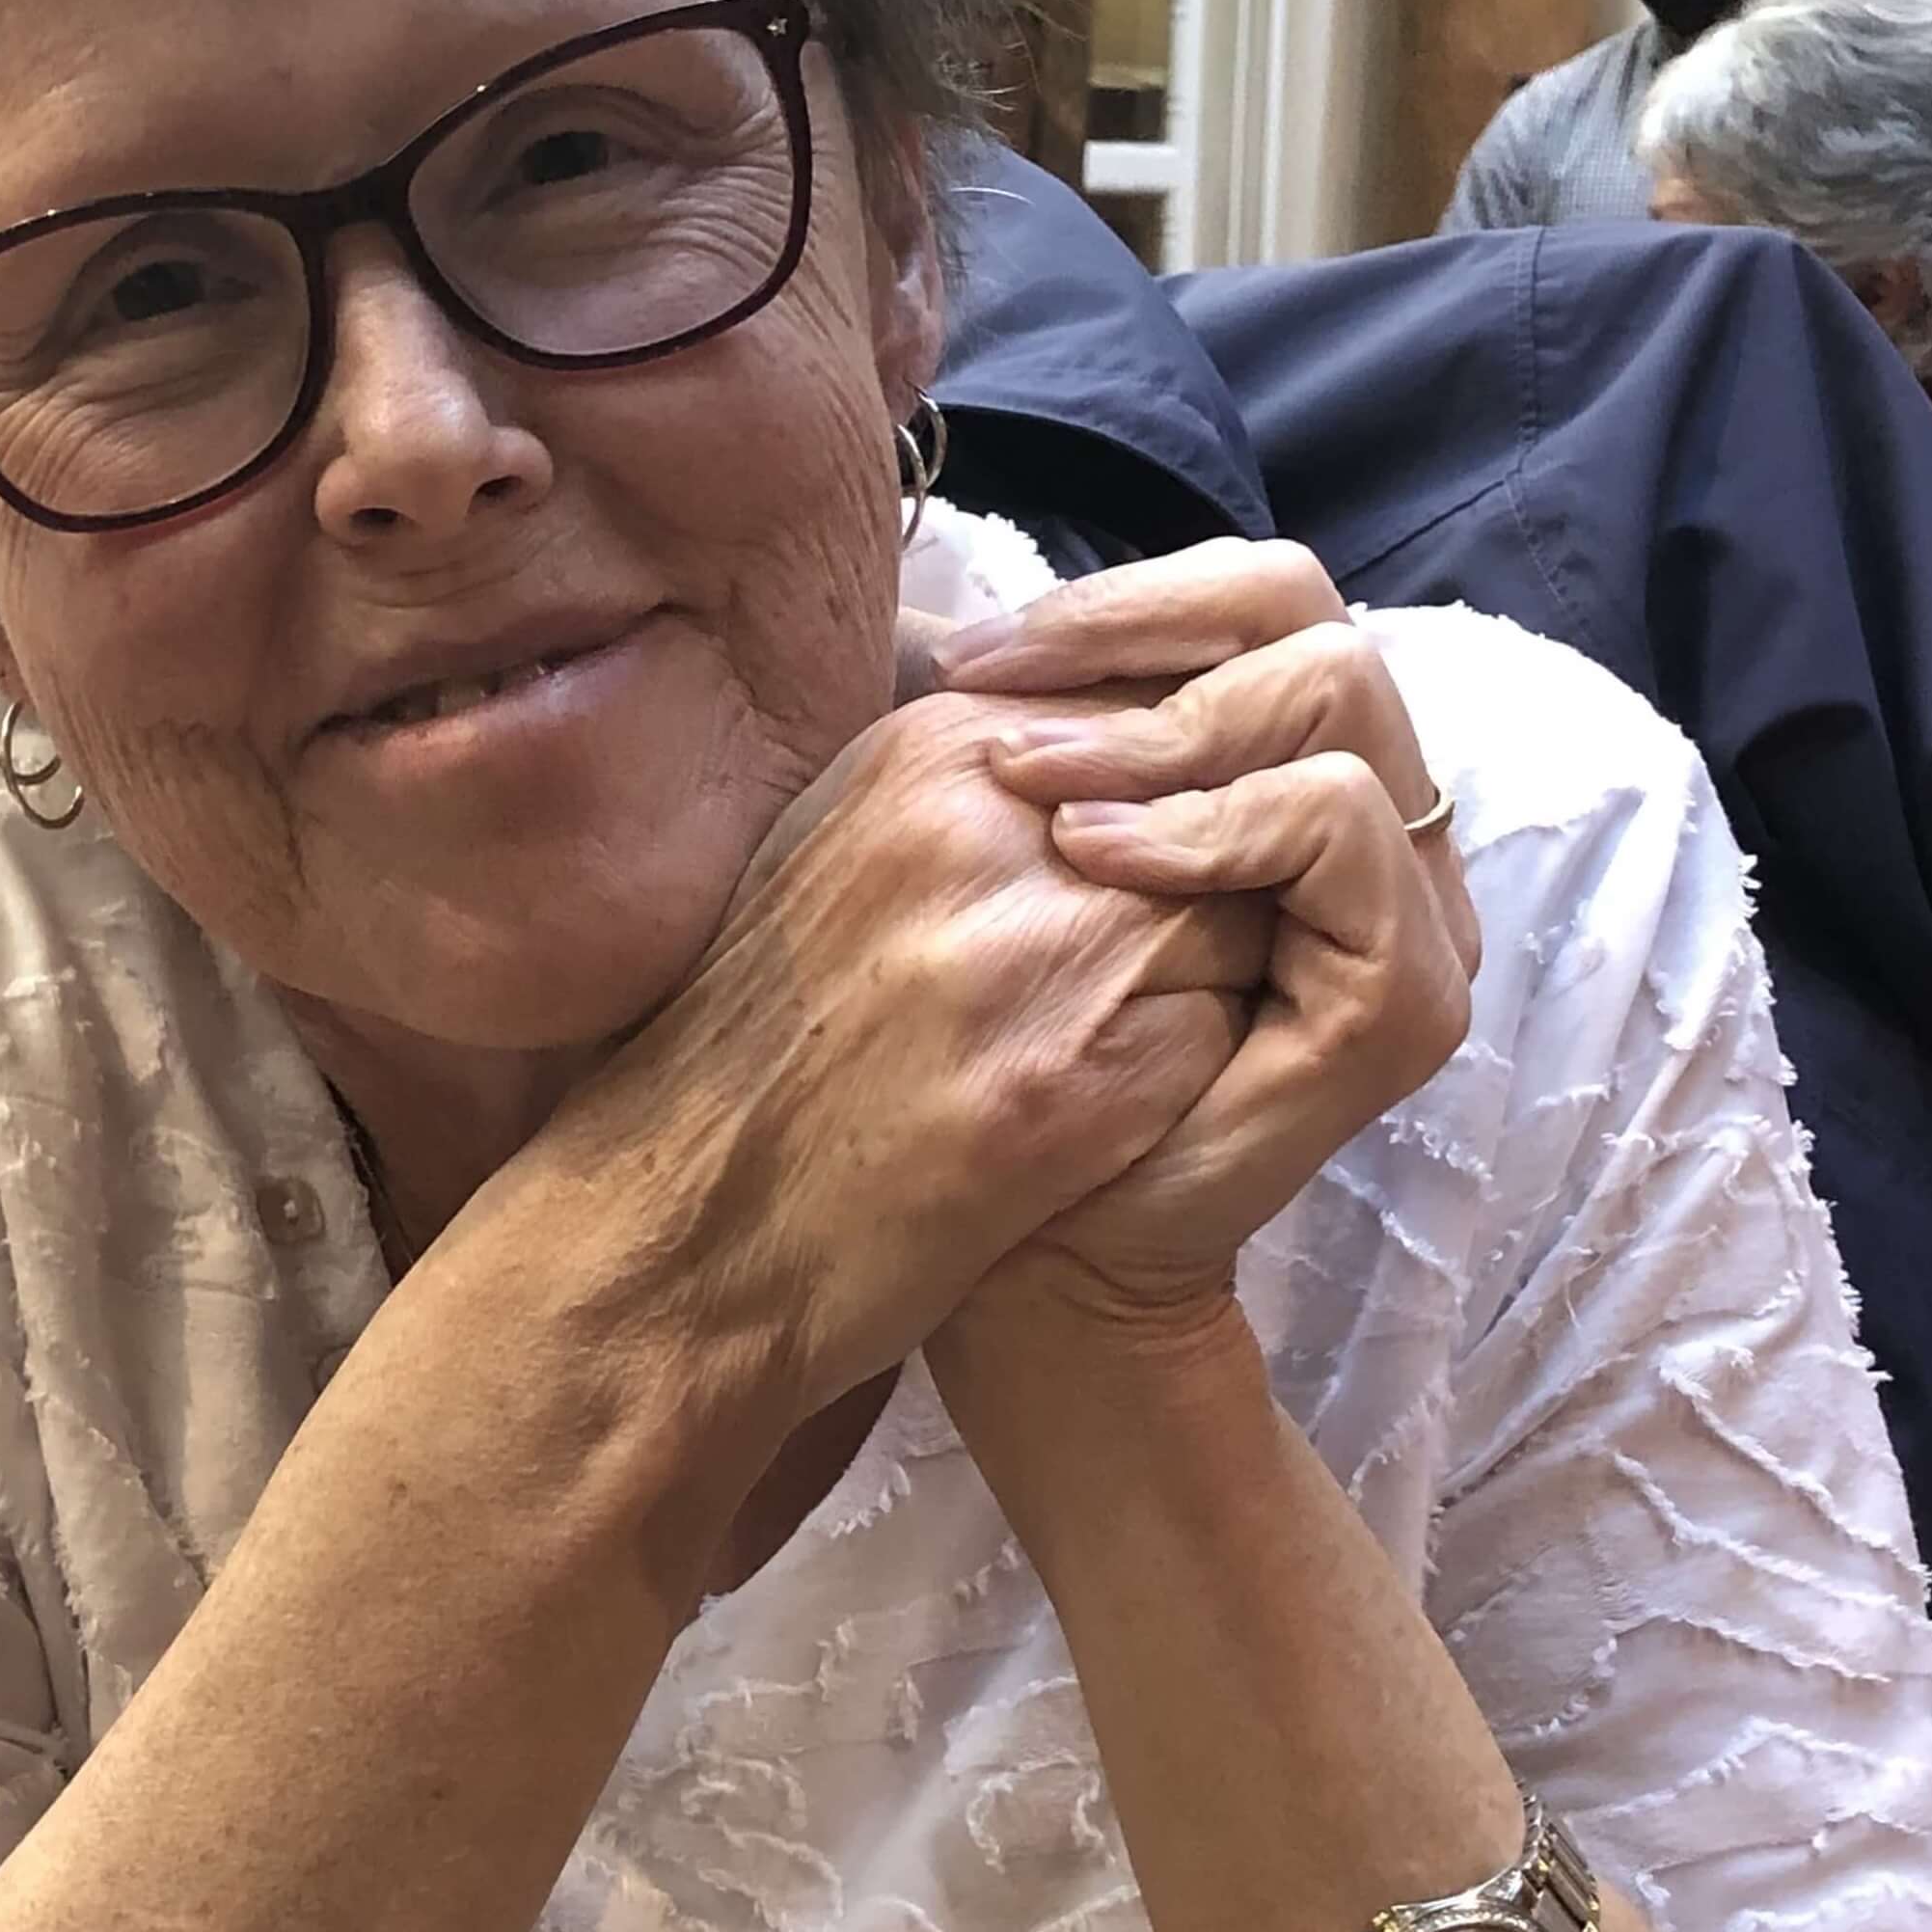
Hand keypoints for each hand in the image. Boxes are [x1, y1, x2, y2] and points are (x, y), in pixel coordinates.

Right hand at [525, 688, 1275, 1424]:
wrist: (691, 1220)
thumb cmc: (763, 1036)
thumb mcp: (842, 843)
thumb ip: (972, 782)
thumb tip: (1116, 743)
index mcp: (931, 747)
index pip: (1153, 711)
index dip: (1168, 800)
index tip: (1133, 873)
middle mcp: (992, 821)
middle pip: (1211, 802)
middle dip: (1200, 881)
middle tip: (1127, 967)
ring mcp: (1043, 946)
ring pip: (1241, 912)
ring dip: (1206, 974)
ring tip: (1110, 1033)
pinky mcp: (1087, 1076)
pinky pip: (1232, 1029)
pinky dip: (1197, 1069)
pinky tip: (1106, 1106)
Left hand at [928, 540, 1478, 1355]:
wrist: (1016, 1234)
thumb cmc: (992, 1039)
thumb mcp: (999, 848)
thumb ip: (1013, 729)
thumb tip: (930, 614)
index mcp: (1289, 772)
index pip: (1262, 600)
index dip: (1125, 601)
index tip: (974, 659)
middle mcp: (1371, 828)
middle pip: (1319, 625)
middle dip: (1145, 648)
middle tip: (1005, 730)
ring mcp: (1407, 912)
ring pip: (1346, 701)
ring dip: (1169, 732)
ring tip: (1039, 796)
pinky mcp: (1405, 999)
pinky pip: (1342, 831)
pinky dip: (1216, 824)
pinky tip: (1093, 862)